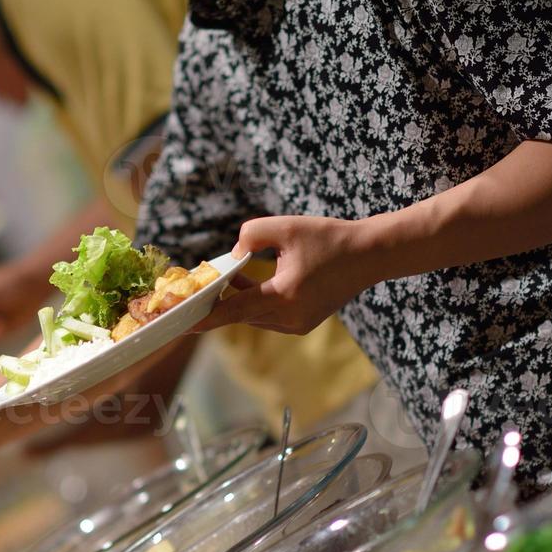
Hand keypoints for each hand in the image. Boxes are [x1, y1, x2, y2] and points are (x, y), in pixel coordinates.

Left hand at [196, 216, 379, 334]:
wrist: (369, 256)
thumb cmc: (329, 238)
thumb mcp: (287, 227)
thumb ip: (252, 234)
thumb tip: (233, 254)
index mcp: (284, 296)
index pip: (235, 311)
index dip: (206, 317)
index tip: (182, 323)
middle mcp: (290, 317)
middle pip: (242, 314)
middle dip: (218, 303)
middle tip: (193, 290)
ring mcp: (299, 324)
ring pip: (254, 316)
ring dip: (237, 301)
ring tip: (219, 281)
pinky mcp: (304, 323)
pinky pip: (269, 316)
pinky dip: (255, 303)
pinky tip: (245, 283)